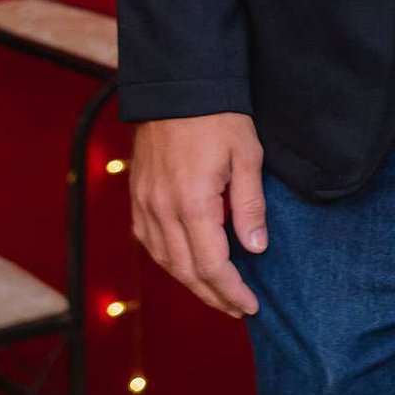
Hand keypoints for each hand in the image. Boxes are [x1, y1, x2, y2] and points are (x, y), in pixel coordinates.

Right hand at [129, 113, 267, 317]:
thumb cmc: (219, 117)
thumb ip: (250, 205)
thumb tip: (255, 248)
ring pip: (165, 260)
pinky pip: (149, 241)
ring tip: (217, 294)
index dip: (232, 291)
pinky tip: (185, 265)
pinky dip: (168, 260)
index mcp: (192, 203)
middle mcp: (162, 209)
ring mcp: (145, 203)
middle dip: (214, 295)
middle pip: (186, 270)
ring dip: (191, 282)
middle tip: (238, 309)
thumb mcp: (248, 156)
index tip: (250, 305)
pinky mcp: (138, 194)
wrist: (178, 85)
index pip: (212, 265)